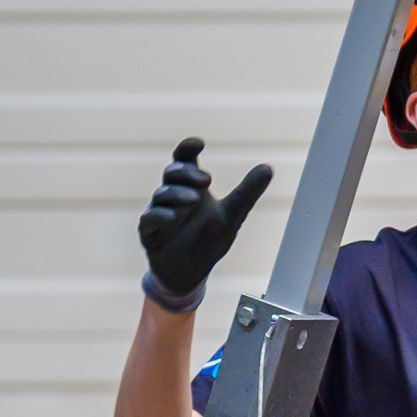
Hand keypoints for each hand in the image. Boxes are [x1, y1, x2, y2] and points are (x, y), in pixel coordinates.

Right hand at [139, 137, 273, 310]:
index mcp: (190, 187)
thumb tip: (268, 167)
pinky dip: (159, 216)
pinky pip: (149, 220)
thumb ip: (247, 192)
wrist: (192, 272)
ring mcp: (158, 213)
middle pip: (172, 174)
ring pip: (161, 195)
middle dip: (187, 173)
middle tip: (207, 181)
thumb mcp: (233, 214)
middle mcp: (172, 196)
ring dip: (177, 194)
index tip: (198, 143)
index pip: (184, 160)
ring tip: (194, 199)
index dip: (187, 149)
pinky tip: (172, 216)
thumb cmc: (209, 239)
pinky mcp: (149, 234)